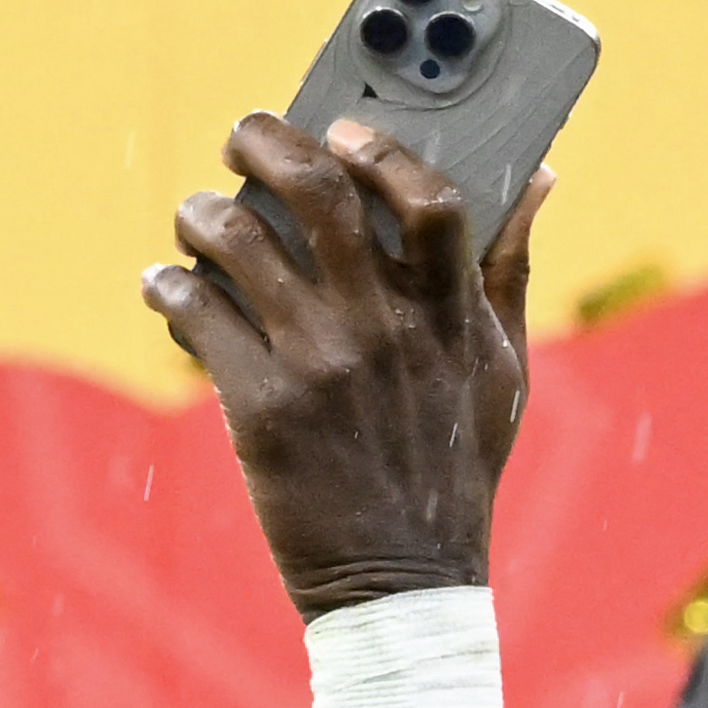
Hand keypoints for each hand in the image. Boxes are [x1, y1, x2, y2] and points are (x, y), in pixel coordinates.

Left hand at [150, 120, 543, 621]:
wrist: (401, 579)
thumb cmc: (455, 464)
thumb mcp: (504, 368)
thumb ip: (512, 268)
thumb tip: (541, 175)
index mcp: (452, 314)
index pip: (429, 198)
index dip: (382, 150)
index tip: (343, 127)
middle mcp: (386, 328)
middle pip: (319, 194)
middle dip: (267, 144)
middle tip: (244, 136)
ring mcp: (320, 365)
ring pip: (238, 245)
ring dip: (202, 215)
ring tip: (196, 216)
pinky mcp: (260, 408)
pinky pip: (196, 315)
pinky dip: (169, 288)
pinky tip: (167, 287)